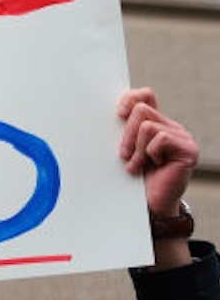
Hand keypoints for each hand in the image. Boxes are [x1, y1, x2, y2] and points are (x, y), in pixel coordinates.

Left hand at [119, 87, 198, 217]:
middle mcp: (172, 127)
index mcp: (156, 123)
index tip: (117, 114)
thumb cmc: (134, 177)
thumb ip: (123, 128)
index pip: (145, 96)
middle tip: (123, 154)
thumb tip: (111, 109)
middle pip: (141, 110)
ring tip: (136, 165)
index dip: (129, 99)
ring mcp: (183, 137)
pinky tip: (153, 166)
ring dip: (136, 148)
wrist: (150, 203)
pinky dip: (149, 153)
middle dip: (126, 133)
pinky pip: (160, 138)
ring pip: (147, 125)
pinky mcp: (188, 150)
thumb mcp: (125, 147)